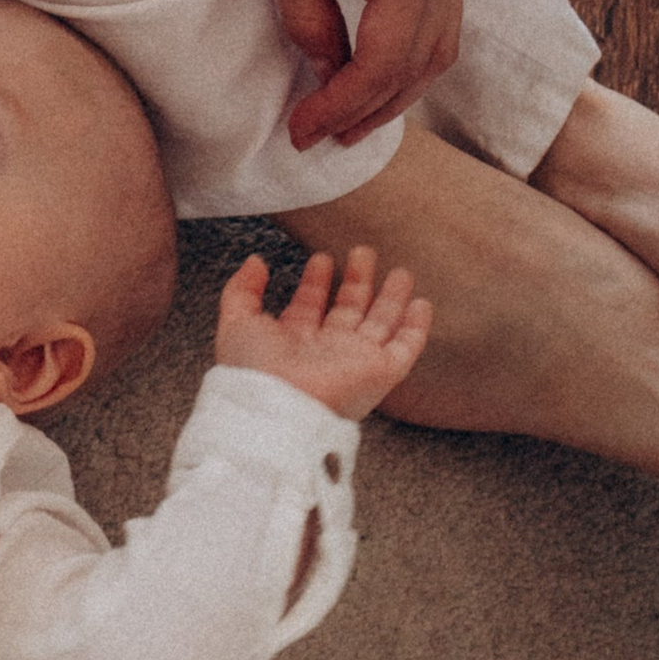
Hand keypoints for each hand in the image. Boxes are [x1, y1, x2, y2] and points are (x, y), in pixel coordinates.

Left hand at [213, 245, 429, 417]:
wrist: (280, 407)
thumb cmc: (254, 369)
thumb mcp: (236, 321)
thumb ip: (242, 289)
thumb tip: (255, 261)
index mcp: (292, 342)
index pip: (309, 306)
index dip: (315, 281)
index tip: (321, 258)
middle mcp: (326, 351)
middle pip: (348, 310)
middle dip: (356, 281)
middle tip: (362, 252)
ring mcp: (356, 361)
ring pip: (380, 324)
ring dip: (391, 297)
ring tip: (401, 270)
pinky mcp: (381, 372)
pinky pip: (406, 348)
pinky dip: (416, 327)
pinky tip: (422, 304)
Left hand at [261, 0, 477, 148]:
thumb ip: (305, 8)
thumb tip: (321, 66)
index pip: (383, 63)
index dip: (341, 106)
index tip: (302, 130)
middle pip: (420, 65)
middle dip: (369, 110)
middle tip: (319, 136)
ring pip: (441, 45)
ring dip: (397, 88)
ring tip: (345, 115)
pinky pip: (444, 14)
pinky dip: (413, 51)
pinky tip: (374, 65)